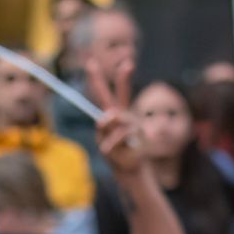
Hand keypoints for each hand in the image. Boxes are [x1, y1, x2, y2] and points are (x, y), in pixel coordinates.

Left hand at [86, 58, 143, 177]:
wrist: (131, 171)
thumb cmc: (116, 156)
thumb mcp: (104, 142)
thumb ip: (104, 129)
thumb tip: (107, 119)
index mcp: (112, 114)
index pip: (103, 94)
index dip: (97, 79)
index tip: (90, 62)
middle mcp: (125, 114)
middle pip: (122, 93)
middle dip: (123, 78)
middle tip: (128, 63)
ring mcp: (134, 122)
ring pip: (119, 120)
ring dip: (111, 136)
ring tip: (106, 149)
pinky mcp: (143, 132)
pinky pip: (127, 134)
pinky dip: (119, 143)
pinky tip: (119, 149)